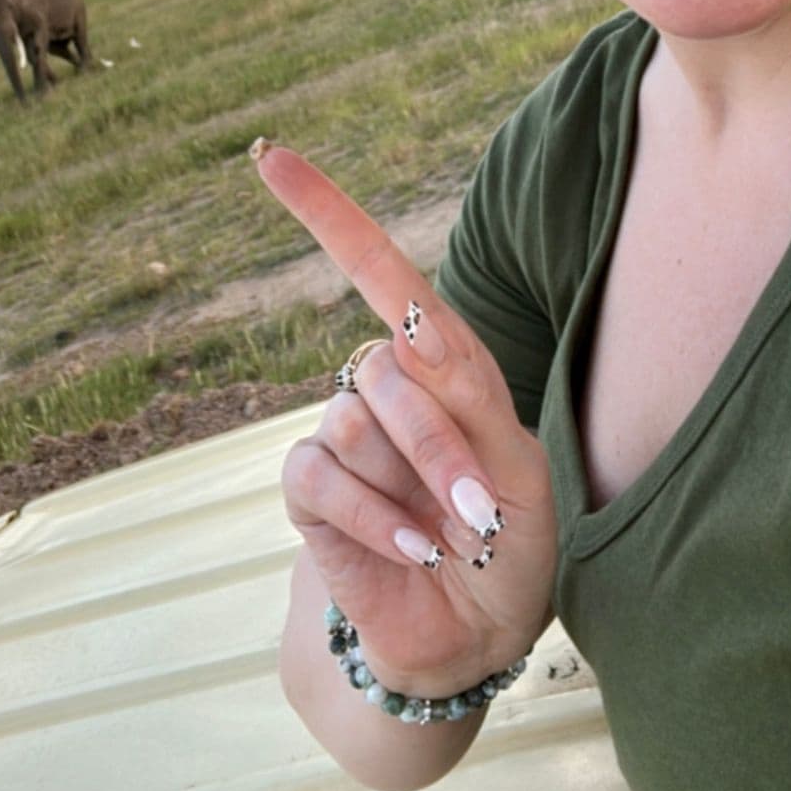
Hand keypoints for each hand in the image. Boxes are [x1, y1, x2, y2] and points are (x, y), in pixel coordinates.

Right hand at [253, 140, 556, 699]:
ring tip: (443, 535)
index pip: (380, 270)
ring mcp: (343, 435)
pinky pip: (322, 478)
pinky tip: (410, 552)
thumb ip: (468, 398)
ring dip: (410, 487)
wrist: (477, 634)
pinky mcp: (310, 492)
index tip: (270, 156)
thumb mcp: (521, 468)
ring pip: (354, 422)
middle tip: (480, 510)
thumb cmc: (515, 544)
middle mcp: (383, 385)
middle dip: (440, 444)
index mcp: (440, 361)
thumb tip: (407, 340)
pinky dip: (374, 522)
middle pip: (387, 367)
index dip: (325, 210)